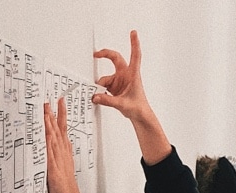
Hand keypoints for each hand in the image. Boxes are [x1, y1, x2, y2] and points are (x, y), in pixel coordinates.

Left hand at [44, 99, 89, 192]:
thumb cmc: (65, 188)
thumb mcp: (63, 168)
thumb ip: (61, 156)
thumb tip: (61, 147)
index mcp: (64, 153)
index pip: (63, 130)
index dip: (61, 116)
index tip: (59, 103)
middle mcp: (62, 153)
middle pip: (59, 130)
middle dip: (55, 113)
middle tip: (51, 100)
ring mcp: (58, 159)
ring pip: (54, 137)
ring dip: (50, 122)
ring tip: (47, 109)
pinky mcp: (53, 167)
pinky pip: (50, 151)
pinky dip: (48, 140)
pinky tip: (46, 131)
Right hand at [92, 30, 171, 164]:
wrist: (139, 115)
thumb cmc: (138, 107)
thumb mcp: (122, 105)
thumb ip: (108, 101)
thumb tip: (96, 97)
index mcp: (133, 74)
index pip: (135, 55)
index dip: (134, 43)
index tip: (133, 33)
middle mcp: (126, 75)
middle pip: (115, 58)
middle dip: (105, 55)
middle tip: (96, 54)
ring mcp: (120, 80)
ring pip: (105, 78)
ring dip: (101, 86)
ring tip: (99, 96)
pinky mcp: (115, 87)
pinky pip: (104, 86)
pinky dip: (101, 91)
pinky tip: (101, 97)